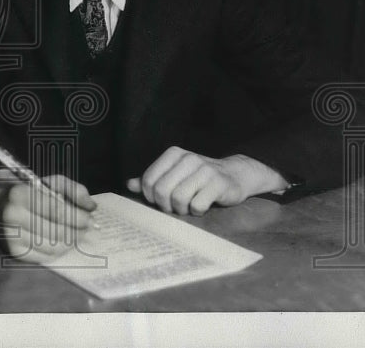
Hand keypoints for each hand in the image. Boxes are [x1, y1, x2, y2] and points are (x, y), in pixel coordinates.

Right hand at [0, 170, 96, 263]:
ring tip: (77, 236)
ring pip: (52, 247)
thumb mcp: (48, 181)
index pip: (56, 210)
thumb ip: (73, 189)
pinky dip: (58, 252)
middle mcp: (12, 216)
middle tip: (87, 229)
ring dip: (70, 243)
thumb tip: (92, 207)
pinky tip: (63, 243)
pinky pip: (44, 257)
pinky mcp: (13, 252)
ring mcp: (11, 236)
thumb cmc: (25, 189)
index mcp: (20, 194)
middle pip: (56, 232)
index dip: (77, 217)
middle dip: (77, 232)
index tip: (90, 219)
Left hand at [127, 146, 288, 215]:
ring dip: (181, 209)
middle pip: (161, 191)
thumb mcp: (175, 175)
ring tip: (188, 206)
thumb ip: (153, 179)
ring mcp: (204, 170)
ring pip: (178, 199)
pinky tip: (201, 206)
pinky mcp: (218, 184)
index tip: (160, 201)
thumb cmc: (199, 178)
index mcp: (173, 154)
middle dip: (165, 205)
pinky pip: (197, 205)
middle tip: (173, 207)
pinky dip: (197, 211)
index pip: (148, 180)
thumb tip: (130, 184)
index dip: (150, 197)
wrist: (234, 176)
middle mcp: (188, 158)